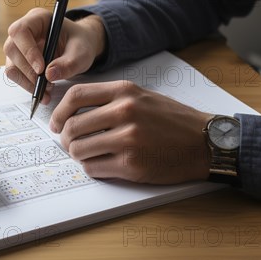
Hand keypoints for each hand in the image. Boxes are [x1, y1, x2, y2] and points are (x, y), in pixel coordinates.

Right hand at [3, 9, 105, 104]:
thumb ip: (69, 63)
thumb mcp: (82, 52)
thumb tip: (49, 75)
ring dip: (27, 81)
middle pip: (11, 49)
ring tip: (47, 90)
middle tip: (47, 84)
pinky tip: (43, 91)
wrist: (80, 48)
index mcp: (38, 18)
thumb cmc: (80, 43)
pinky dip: (27, 85)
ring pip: (11, 64)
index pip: (20, 31)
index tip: (41, 69)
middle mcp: (24, 30)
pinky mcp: (18, 60)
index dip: (27, 50)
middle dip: (28, 70)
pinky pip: (15, 74)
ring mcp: (18, 45)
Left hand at [49, 81, 210, 184]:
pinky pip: (94, 168)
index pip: (76, 95)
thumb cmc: (170, 119)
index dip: (58, 111)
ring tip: (86, 154)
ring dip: (77, 154)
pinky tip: (101, 163)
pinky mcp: (132, 165)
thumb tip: (72, 110)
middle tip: (69, 142)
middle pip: (72, 126)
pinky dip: (92, 167)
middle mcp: (124, 112)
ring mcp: (128, 139)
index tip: (55, 122)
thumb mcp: (140, 95)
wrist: (205, 142)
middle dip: (65, 138)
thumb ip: (108, 99)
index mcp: (124, 91)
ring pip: (79, 149)